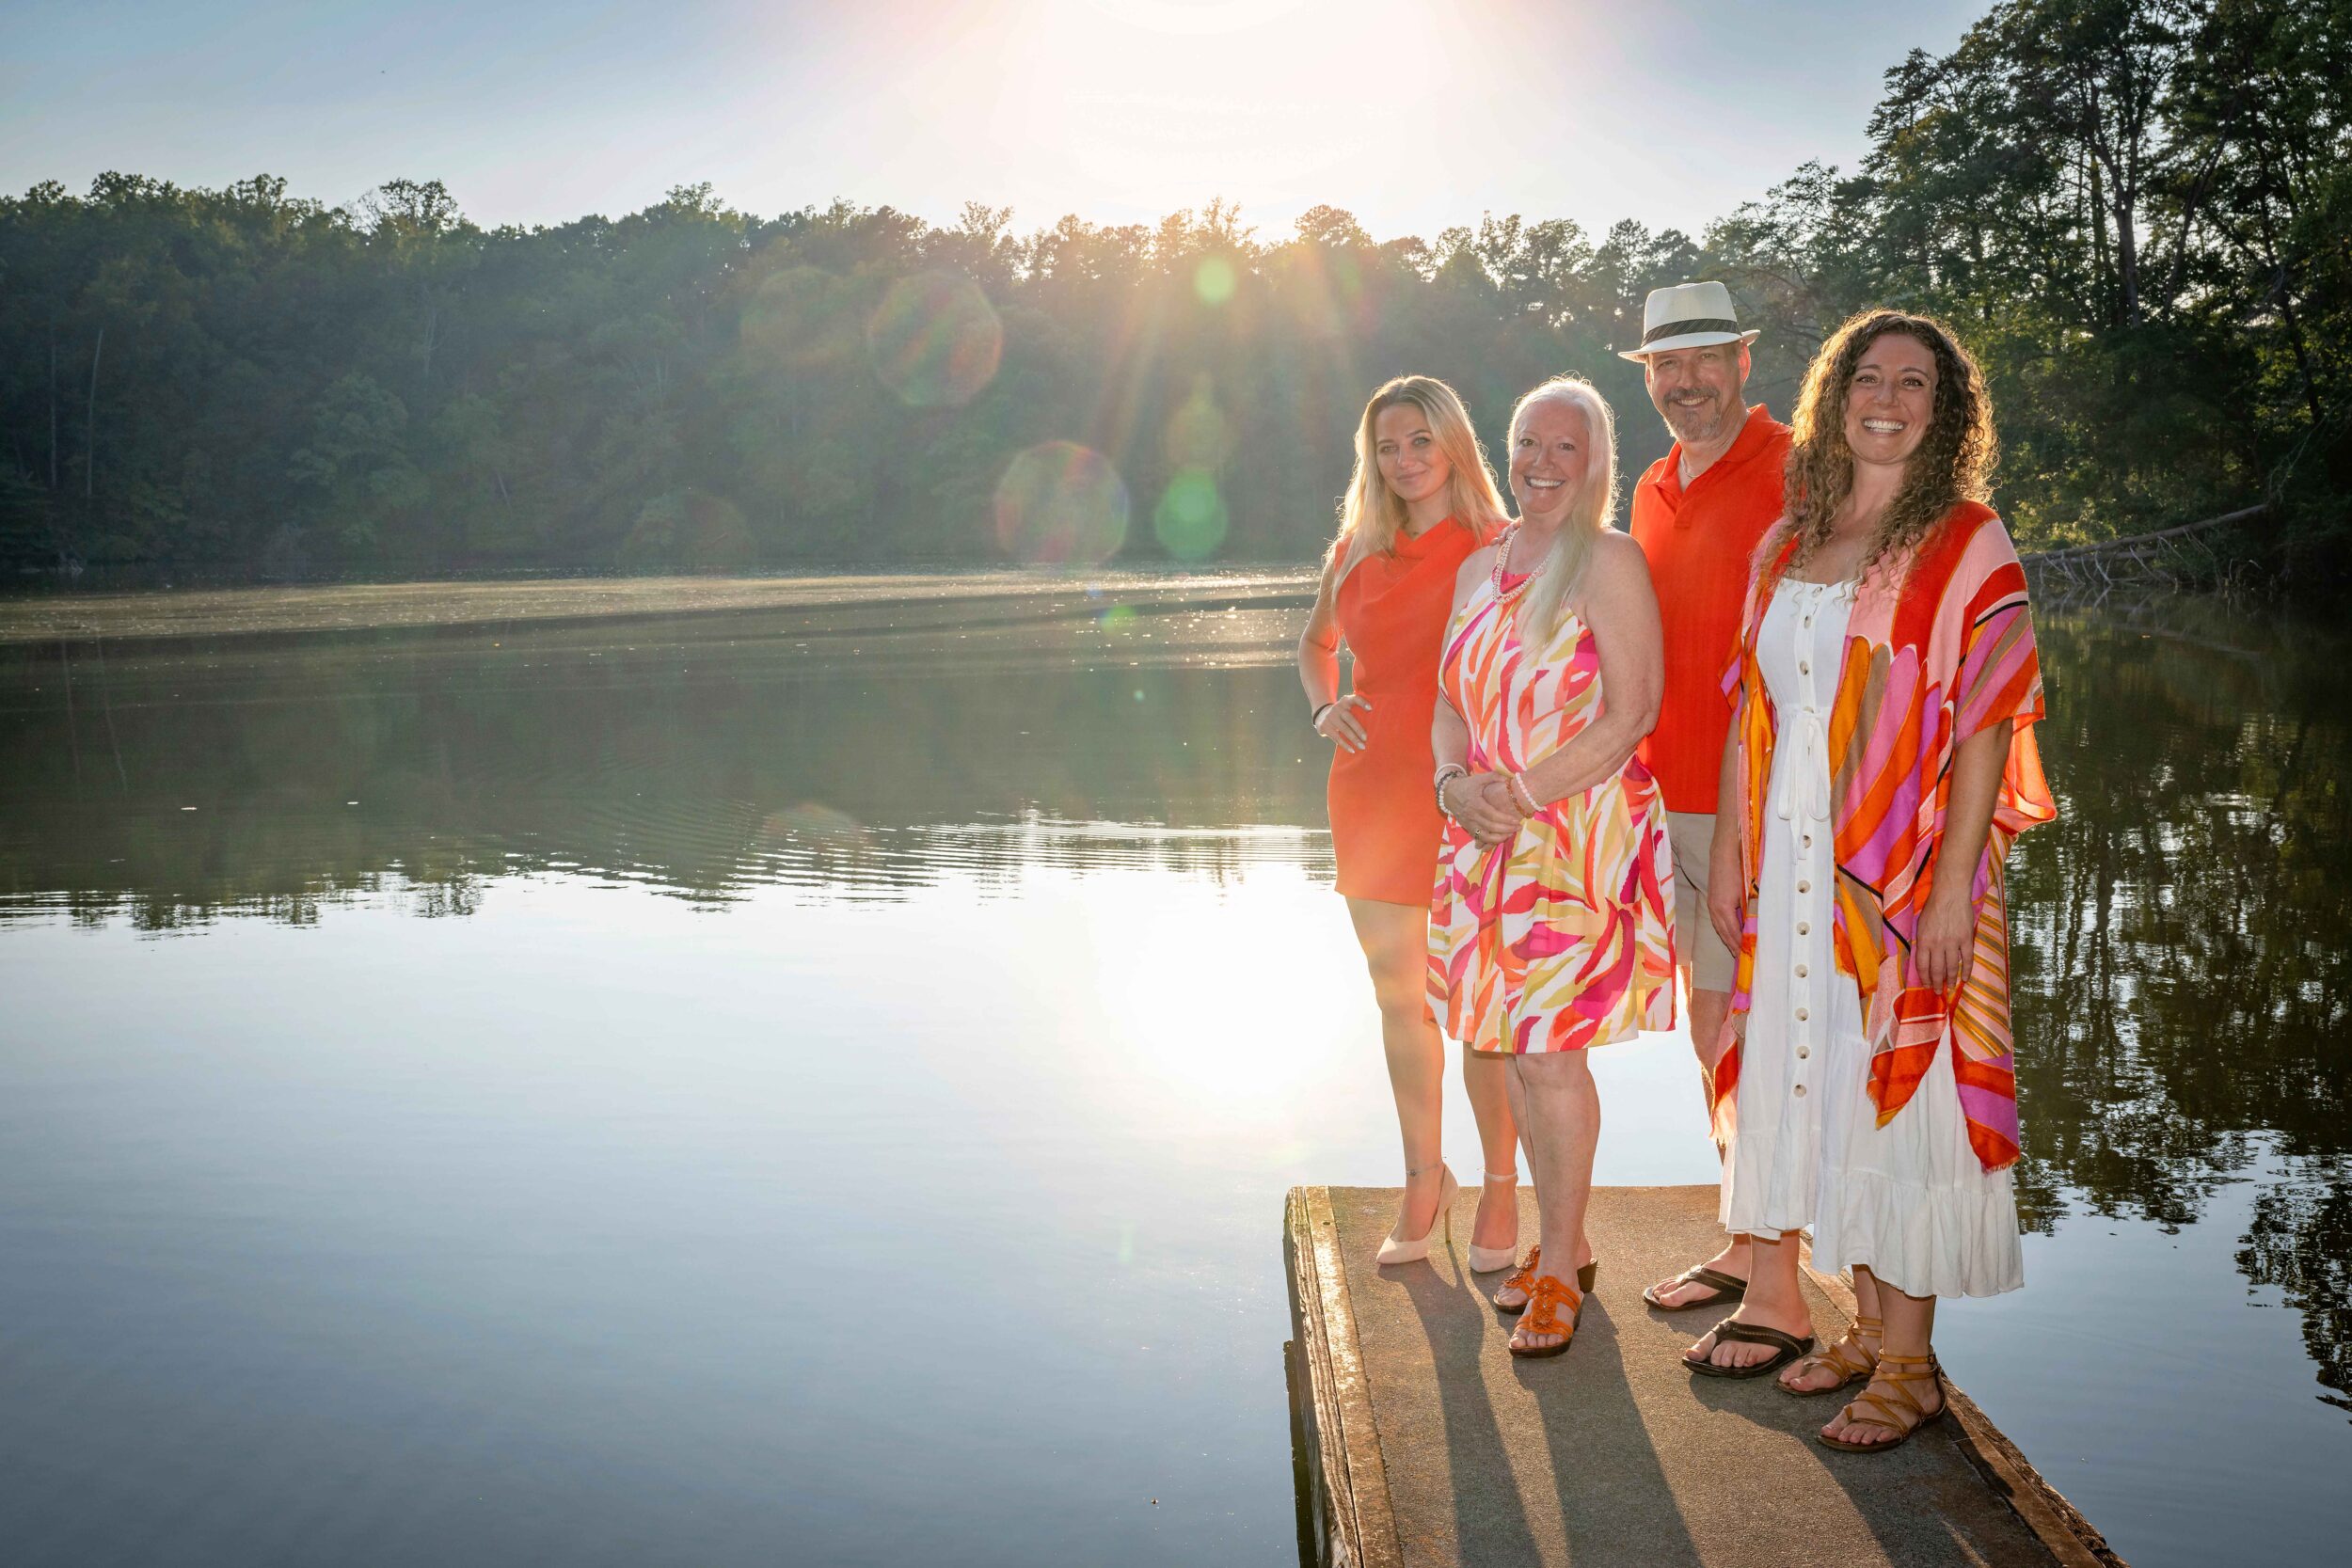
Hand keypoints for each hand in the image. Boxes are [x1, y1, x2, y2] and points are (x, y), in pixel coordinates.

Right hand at [1314, 693, 1371, 751]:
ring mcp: (1330, 717)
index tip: (1370, 709)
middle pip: (1349, 718)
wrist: (1321, 714)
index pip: (1354, 699)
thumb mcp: (1348, 706)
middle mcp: (1337, 707)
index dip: (1362, 703)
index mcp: (1345, 701)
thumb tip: (1377, 720)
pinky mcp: (1325, 726)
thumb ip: (1358, 709)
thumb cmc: (1343, 713)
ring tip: (1362, 746)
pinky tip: (1352, 750)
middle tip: (1366, 738)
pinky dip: (1345, 745)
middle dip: (1358, 729)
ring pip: (1343, 729)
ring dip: (1354, 739)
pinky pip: (1336, 737)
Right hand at [1447, 772, 1524, 844]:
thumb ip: (1493, 777)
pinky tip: (1499, 838)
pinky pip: (1479, 838)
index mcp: (1476, 804)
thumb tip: (1508, 779)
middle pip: (1490, 827)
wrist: (1448, 793)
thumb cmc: (1466, 785)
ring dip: (1498, 839)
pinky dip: (1489, 841)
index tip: (1516, 820)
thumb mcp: (1478, 778)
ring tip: (1510, 835)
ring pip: (1484, 837)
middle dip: (1506, 829)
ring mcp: (1469, 824)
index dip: (1505, 819)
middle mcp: (1472, 816)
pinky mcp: (1467, 828)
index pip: (1492, 815)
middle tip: (1518, 828)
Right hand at [1707, 831, 1744, 955]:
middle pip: (1724, 933)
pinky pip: (1717, 920)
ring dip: (1727, 939)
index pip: (1733, 933)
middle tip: (1741, 958)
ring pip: (1719, 927)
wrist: (1723, 852)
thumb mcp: (1746, 892)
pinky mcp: (1712, 899)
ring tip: (1734, 949)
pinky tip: (1728, 932)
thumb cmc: (1737, 870)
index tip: (1747, 955)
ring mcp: (1711, 904)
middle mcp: (1715, 909)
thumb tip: (1755, 926)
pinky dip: (1723, 929)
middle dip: (1732, 946)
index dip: (1740, 945)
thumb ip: (1749, 910)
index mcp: (1723, 909)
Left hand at [1913, 886, 1975, 995]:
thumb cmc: (1933, 907)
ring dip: (1950, 979)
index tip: (1926, 985)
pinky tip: (1966, 979)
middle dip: (1936, 983)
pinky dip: (1967, 970)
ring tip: (1949, 987)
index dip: (1924, 977)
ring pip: (1952, 967)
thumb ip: (1922, 941)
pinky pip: (1967, 959)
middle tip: (1937, 991)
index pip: (1922, 965)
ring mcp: (1953, 943)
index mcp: (1924, 941)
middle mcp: (1938, 945)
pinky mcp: (1967, 939)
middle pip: (1937, 970)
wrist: (1951, 894)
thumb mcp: (1920, 924)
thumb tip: (1923, 957)